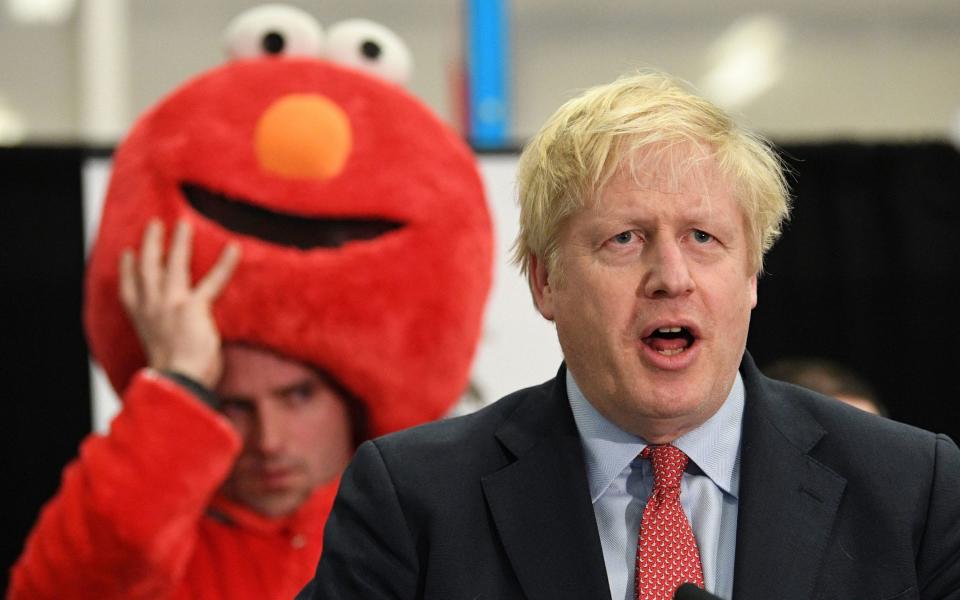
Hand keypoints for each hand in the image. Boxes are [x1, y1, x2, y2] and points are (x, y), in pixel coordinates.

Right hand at [119, 218, 240, 387]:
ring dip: (179, 242)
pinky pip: (213, 281)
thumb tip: (172, 334)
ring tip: (183, 225)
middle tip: (154, 225)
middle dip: (150, 244)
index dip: (127, 269)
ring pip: (173, 264)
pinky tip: (234, 248)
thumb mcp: (158, 350)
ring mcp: (170, 304)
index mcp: (140, 320)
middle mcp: (151, 307)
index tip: (128, 253)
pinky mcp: (193, 307)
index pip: (129, 289)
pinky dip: (224, 264)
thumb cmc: (173, 374)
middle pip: (147, 268)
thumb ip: (162, 334)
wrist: (176, 382)